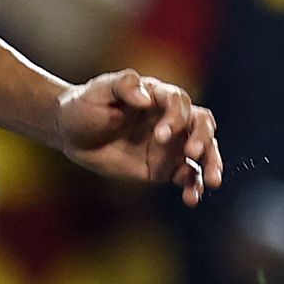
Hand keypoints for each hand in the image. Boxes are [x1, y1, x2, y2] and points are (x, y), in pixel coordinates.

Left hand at [54, 69, 221, 202]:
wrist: (71, 133)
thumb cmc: (85, 106)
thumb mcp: (98, 90)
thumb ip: (123, 86)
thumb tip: (146, 97)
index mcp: (158, 96)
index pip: (179, 102)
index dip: (175, 117)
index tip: (160, 135)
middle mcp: (172, 119)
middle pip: (201, 124)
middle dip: (202, 138)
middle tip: (192, 153)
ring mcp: (171, 144)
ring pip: (204, 151)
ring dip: (211, 164)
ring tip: (211, 181)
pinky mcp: (165, 167)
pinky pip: (188, 176)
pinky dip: (194, 186)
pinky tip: (191, 197)